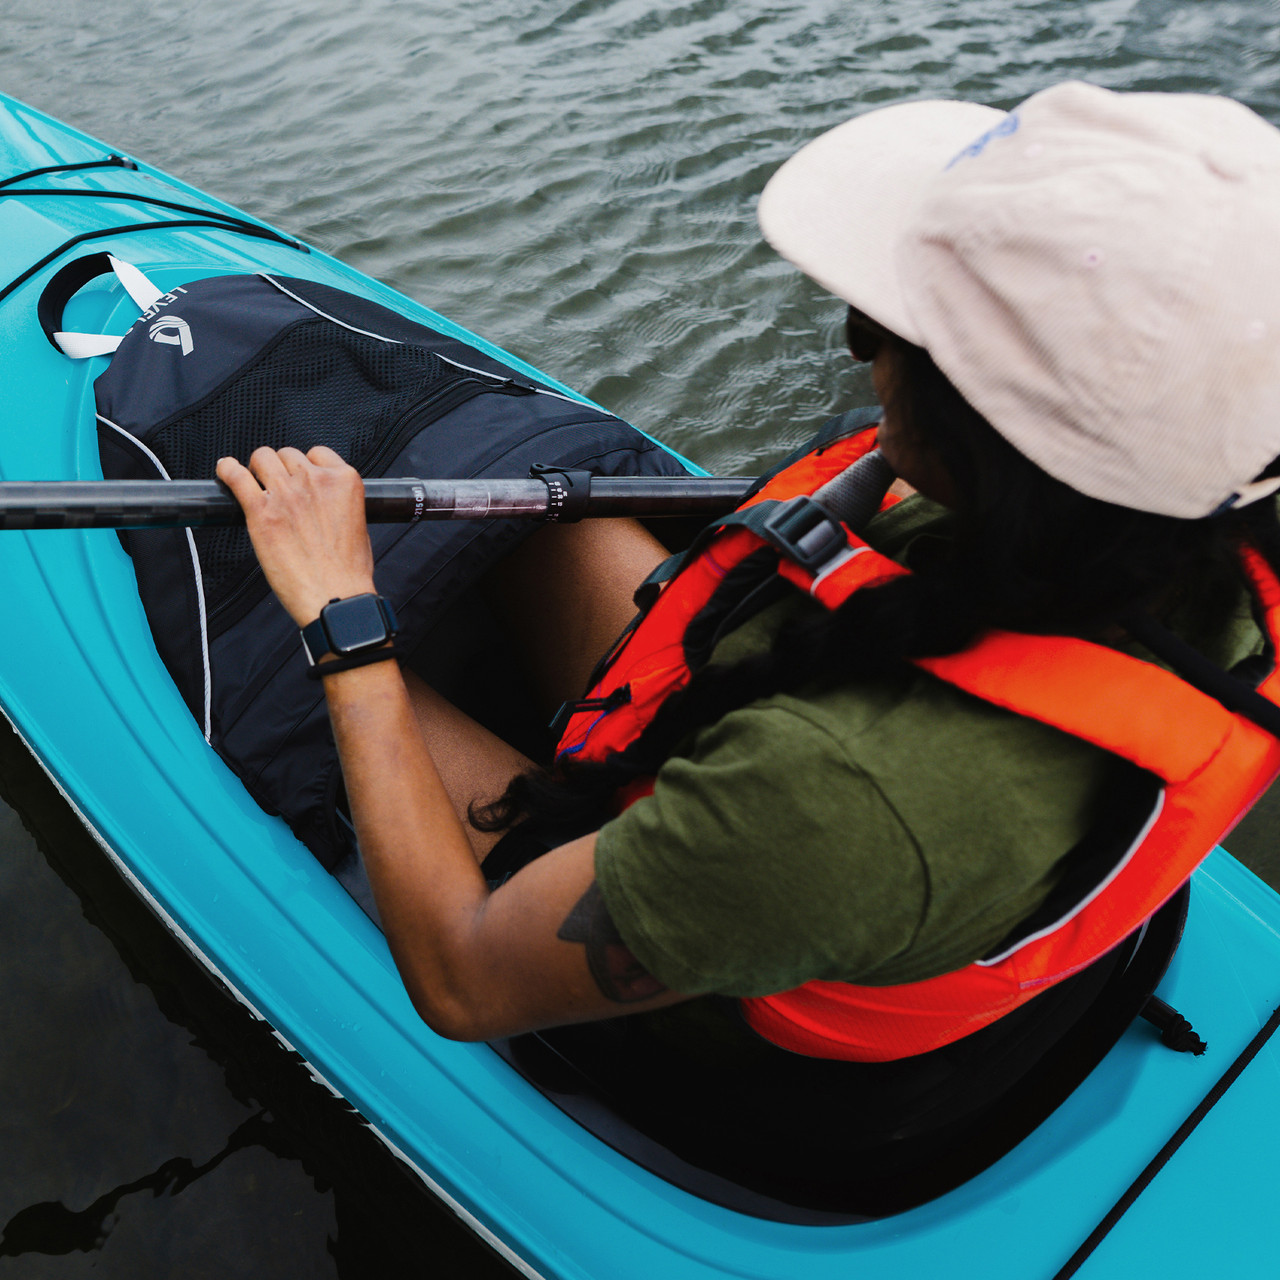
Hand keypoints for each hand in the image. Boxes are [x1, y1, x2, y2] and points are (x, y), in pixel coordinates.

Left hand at [216, 446, 376, 627]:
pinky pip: (236, 476)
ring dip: (257, 469)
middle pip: (287, 454)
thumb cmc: (348, 572)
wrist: (336, 598)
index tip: (300, 477)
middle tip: (277, 487)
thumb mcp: (360, 526)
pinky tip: (225, 471)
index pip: (318, 453)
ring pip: (262, 458)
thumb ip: (340, 504)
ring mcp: (286, 494)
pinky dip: (227, 470)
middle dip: (281, 469)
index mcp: (344, 481)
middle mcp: (315, 481)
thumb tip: (323, 502)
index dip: (306, 465)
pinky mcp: (260, 511)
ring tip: (255, 483)